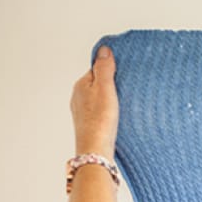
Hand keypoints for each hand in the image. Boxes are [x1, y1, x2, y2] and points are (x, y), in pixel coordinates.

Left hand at [70, 45, 118, 160]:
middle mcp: (78, 98)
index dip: (111, 71)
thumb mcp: (105, 88)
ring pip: (98, 101)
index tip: (122, 76)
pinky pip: (100, 114)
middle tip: (123, 92)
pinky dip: (108, 114)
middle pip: (97, 85)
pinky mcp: (89, 127)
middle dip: (110, 87)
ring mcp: (82, 114)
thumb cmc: (100, 122)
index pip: (96, 69)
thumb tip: (103, 50)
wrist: (96, 151)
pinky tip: (115, 120)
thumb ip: (104, 68)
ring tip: (120, 107)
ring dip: (110, 102)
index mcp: (80, 85)